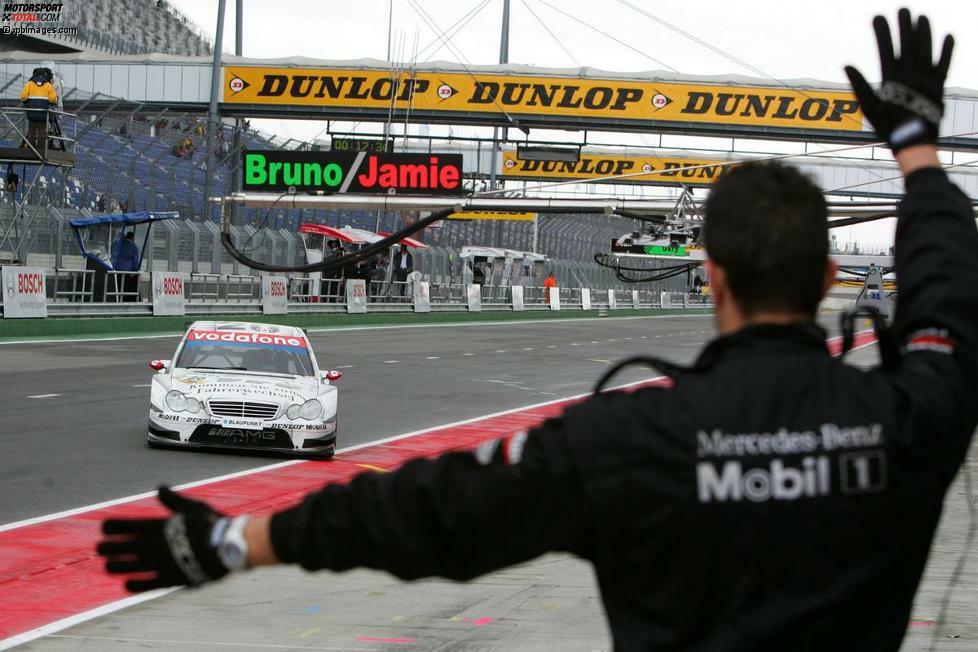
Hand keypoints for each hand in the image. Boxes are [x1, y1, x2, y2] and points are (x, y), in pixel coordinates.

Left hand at [97, 487, 230, 591]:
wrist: (227, 546)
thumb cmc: (211, 523)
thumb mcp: (192, 506)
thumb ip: (173, 500)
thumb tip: (159, 487)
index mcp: (161, 527)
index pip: (130, 526)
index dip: (114, 527)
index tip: (103, 528)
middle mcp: (157, 545)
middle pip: (125, 547)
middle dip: (109, 547)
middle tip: (99, 548)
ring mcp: (162, 563)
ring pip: (131, 566)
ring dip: (117, 566)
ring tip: (108, 566)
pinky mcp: (170, 579)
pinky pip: (147, 584)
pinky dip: (135, 584)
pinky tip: (127, 584)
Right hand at [844, 9, 952, 151]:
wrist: (913, 141)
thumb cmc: (887, 127)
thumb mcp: (868, 108)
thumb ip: (859, 85)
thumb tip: (847, 66)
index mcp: (892, 79)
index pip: (886, 49)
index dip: (882, 32)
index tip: (878, 17)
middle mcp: (911, 75)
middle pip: (908, 44)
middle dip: (904, 25)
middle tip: (902, 9)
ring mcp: (927, 79)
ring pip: (926, 50)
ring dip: (925, 31)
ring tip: (921, 16)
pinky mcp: (939, 85)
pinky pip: (944, 64)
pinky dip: (946, 50)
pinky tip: (948, 36)